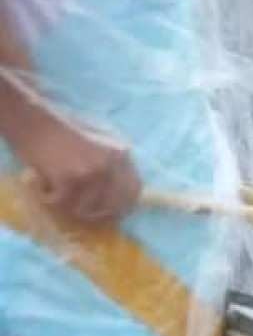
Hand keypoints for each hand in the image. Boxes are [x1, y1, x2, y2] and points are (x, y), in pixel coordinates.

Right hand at [14, 111, 139, 222]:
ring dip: (68, 206)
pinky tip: (44, 186)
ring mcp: (93, 172)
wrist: (35, 122)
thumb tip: (117, 196)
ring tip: (56, 191)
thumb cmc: (63, 131)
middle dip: (95, 214)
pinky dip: (49, 200)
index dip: (122, 206)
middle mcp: (113, 164)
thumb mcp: (100, 142)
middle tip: (77, 210)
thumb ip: (112, 164)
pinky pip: (62, 204)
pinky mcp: (71, 178)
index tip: (109, 213)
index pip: (134, 190)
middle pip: (112, 205)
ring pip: (85, 209)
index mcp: (123, 154)